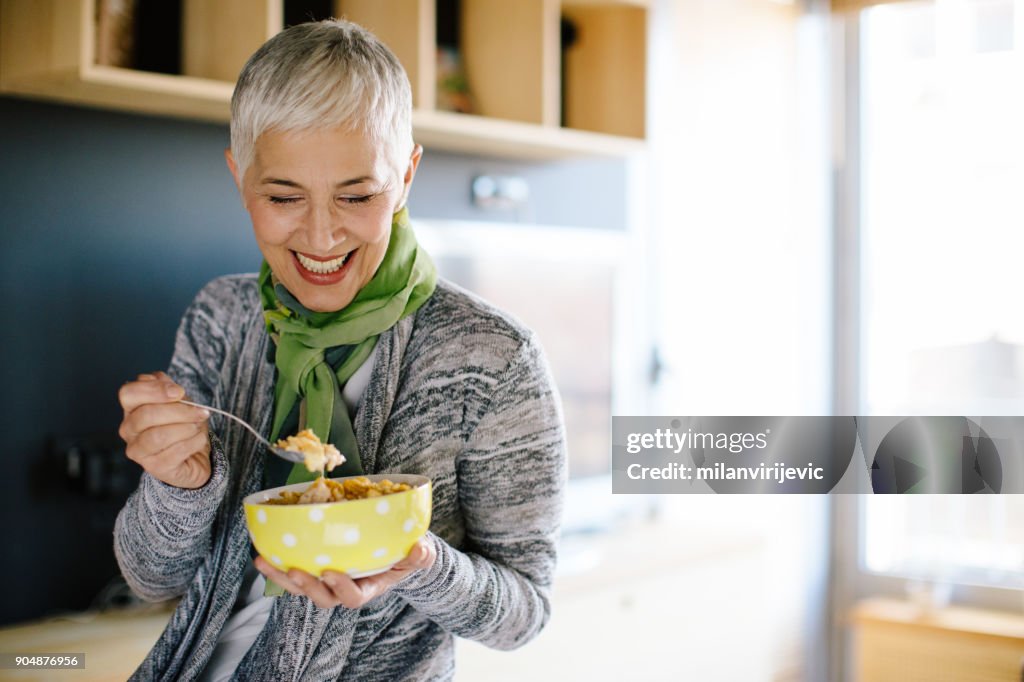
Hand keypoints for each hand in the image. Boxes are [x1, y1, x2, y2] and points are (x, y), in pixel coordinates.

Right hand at [118, 371, 211, 488]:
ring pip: (158, 436)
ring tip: (198, 426)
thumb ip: (169, 389)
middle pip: (146, 415)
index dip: (153, 390)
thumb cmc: (183, 425)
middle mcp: (129, 430)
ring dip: (186, 428)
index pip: (128, 393)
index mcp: (131, 409)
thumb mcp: (179, 402)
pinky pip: (175, 452)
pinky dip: (193, 442)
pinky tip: (199, 439)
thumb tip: (163, 382)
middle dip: (179, 411)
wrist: (194, 456)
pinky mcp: (155, 468)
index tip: (179, 392)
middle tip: (201, 411)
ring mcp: (139, 451)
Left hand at [254, 537, 436, 609]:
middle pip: (322, 597)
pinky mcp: (316, 568)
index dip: (341, 588)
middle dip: (306, 586)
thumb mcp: (418, 555)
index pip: (352, 598)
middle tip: (293, 570)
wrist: (395, 553)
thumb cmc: (405, 556)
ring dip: (281, 576)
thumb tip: (420, 548)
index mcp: (368, 588)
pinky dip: (278, 563)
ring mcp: (328, 580)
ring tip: (263, 561)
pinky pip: (295, 571)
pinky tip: (264, 552)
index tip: (332, 573)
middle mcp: (344, 588)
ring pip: (302, 586)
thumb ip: (420, 555)